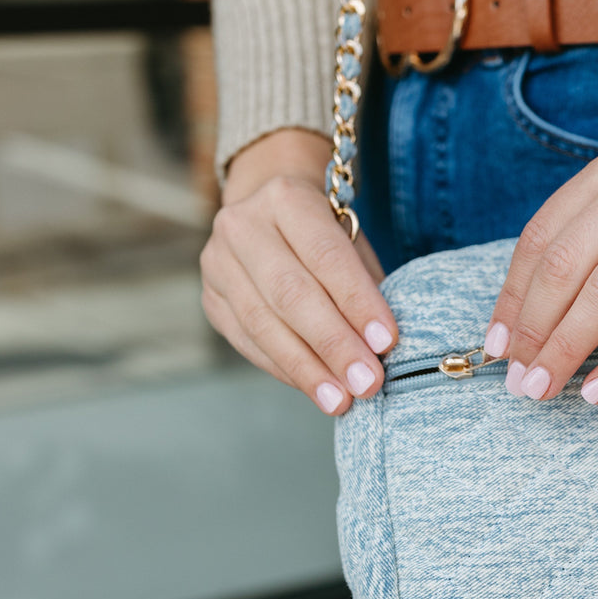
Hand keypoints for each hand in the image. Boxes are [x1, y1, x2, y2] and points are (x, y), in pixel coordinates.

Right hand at [199, 127, 397, 414]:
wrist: (267, 212)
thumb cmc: (324, 233)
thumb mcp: (350, 240)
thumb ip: (364, 283)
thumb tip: (384, 345)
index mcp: (286, 198)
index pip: (326, 255)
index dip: (357, 301)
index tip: (387, 342)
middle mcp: (242, 226)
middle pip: (291, 293)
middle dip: (334, 344)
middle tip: (368, 382)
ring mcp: (218, 264)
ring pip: (264, 324)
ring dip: (308, 368)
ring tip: (342, 400)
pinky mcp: (211, 300)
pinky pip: (248, 343)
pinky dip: (286, 369)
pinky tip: (315, 388)